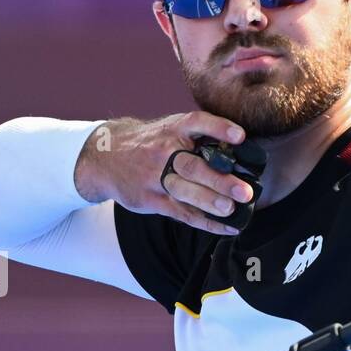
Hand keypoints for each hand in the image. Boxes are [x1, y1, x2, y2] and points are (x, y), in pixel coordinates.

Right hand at [74, 112, 255, 234]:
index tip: (240, 136)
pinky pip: (180, 213)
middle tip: (245, 190)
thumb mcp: (170, 130)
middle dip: (220, 180)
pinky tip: (228, 227)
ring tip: (233, 210)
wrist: (105, 158)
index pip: (197, 123)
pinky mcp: (150, 200)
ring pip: (184, 192)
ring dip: (210, 203)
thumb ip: (200, 138)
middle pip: (192, 167)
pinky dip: (206, 222)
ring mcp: (154, 178)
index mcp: (173, 129)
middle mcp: (164, 152)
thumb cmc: (152, 143)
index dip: (219, 128)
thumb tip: (242, 152)